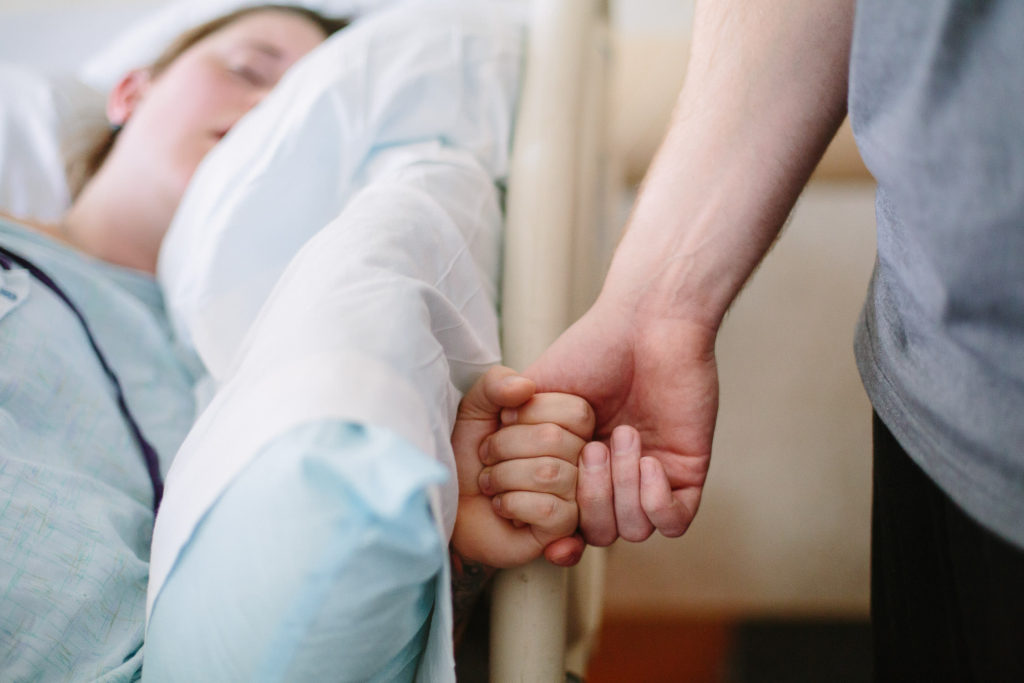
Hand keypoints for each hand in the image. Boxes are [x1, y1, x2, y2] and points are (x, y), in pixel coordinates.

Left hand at [450, 366, 593, 568]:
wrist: (450, 501)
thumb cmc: (468, 454)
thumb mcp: (475, 408)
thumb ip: (496, 383)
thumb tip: (525, 387)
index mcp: (569, 428)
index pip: (577, 411)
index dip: (528, 414)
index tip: (503, 423)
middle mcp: (579, 461)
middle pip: (557, 439)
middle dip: (505, 446)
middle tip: (488, 458)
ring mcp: (575, 496)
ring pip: (551, 474)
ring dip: (504, 476)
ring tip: (491, 484)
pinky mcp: (563, 530)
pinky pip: (550, 510)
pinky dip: (512, 504)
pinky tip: (502, 507)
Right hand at [526, 297, 717, 548]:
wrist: (647, 323)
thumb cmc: (594, 348)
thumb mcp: (536, 393)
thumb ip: (511, 429)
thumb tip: (484, 471)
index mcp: (579, 466)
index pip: (564, 522)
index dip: (550, 529)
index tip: (537, 517)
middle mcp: (614, 477)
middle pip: (595, 533)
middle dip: (589, 498)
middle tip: (590, 448)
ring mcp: (653, 478)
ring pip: (632, 529)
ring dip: (622, 490)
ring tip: (623, 438)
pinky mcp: (686, 472)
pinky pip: (673, 522)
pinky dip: (657, 502)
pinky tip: (649, 461)